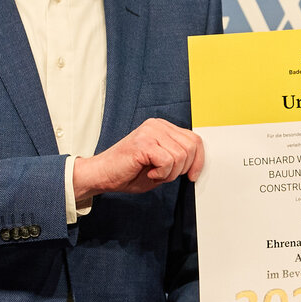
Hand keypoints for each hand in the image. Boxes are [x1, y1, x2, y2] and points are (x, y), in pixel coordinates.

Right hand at [73, 118, 204, 206]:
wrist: (102, 175)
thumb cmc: (128, 172)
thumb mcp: (161, 165)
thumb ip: (178, 159)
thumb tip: (198, 164)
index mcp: (162, 127)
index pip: (194, 139)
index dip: (199, 160)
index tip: (192, 176)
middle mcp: (157, 125)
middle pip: (191, 147)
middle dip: (182, 169)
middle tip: (165, 175)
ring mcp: (150, 131)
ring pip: (181, 156)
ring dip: (170, 173)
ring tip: (154, 173)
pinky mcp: (144, 142)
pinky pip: (168, 161)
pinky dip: (162, 174)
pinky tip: (149, 173)